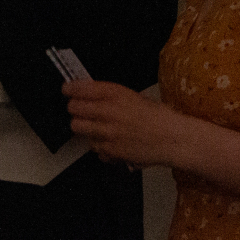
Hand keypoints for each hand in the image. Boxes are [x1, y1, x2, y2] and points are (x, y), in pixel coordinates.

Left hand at [64, 79, 189, 168]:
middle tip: (80, 110)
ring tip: (98, 127)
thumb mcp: (134, 97)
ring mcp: (107, 133)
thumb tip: (89, 94)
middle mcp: (108, 112)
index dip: (70, 89)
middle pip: (74, 109)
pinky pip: (93, 146)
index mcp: (115, 94)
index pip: (81, 88)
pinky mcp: (109, 151)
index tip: (67, 89)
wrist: (173, 139)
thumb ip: (110, 96)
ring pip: (79, 128)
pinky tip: (111, 141)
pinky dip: (98, 145)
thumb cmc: (158, 117)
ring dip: (85, 127)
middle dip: (75, 109)